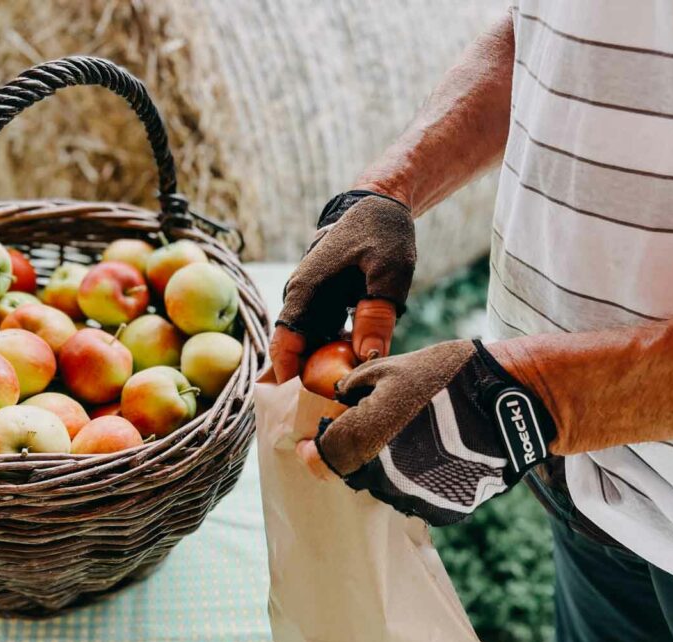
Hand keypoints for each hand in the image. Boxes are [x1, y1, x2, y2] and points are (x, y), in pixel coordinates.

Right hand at [269, 189, 415, 382]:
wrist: (382, 205)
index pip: (284, 341)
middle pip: (296, 351)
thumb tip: (368, 357)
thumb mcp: (388, 272)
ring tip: (350, 393)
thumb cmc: (383, 232)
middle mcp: (303, 298)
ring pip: (312, 347)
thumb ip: (377, 314)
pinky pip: (327, 338)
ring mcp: (315, 303)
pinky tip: (359, 370)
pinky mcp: (329, 306)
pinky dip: (338, 356)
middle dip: (311, 379)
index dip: (288, 373)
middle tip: (337, 405)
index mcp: (306, 289)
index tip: (305, 400)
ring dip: (327, 369)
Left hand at [304, 339, 556, 525]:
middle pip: (352, 472)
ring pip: (384, 485)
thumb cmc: (447, 378)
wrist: (509, 405)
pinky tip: (437, 451)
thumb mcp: (391, 368)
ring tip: (416, 435)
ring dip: (387, 464)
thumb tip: (338, 397)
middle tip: (376, 427)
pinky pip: (416, 494)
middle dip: (356, 452)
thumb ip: (354, 387)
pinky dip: (418, 476)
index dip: (314, 451)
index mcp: (361, 440)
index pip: (320, 460)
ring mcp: (412, 496)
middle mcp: (381, 477)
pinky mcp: (440, 508)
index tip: (314, 443)